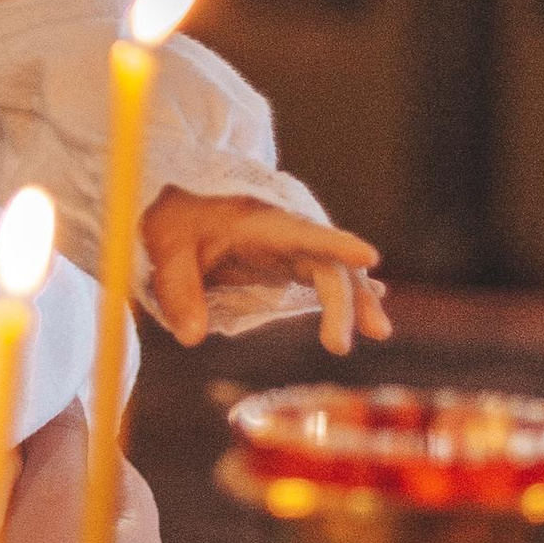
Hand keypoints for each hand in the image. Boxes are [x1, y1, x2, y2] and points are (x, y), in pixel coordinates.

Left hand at [143, 187, 390, 357]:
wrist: (176, 197)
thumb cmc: (174, 213)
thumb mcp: (165, 244)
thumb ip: (177, 289)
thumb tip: (191, 337)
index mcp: (259, 221)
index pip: (304, 232)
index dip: (336, 244)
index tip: (369, 255)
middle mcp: (284, 231)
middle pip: (327, 262)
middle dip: (346, 298)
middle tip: (340, 344)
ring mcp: (289, 247)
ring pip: (334, 272)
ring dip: (357, 301)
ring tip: (378, 332)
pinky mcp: (286, 262)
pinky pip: (324, 278)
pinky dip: (344, 297)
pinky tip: (367, 315)